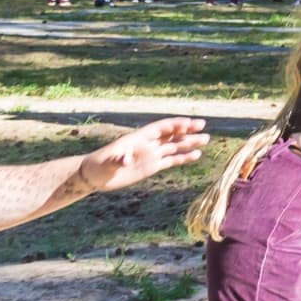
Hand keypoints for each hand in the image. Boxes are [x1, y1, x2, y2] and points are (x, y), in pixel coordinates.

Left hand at [76, 118, 210, 193]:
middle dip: (186, 130)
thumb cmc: (98, 166)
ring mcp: (150, 155)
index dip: (175, 125)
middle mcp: (147, 145)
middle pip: (171, 134)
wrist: (94, 176)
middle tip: (203, 126)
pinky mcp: (151, 166)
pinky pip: (171, 160)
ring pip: (174, 146)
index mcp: (138, 139)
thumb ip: (117, 160)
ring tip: (205, 139)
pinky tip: (195, 155)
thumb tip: (125, 160)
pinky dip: (183, 157)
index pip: (160, 128)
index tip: (189, 124)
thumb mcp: (106, 163)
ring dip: (189, 142)